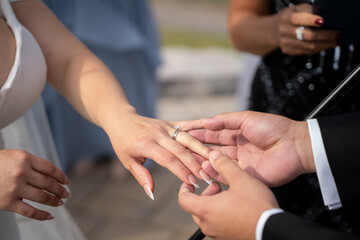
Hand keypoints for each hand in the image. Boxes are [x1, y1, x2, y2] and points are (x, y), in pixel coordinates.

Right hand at [0, 150, 69, 220]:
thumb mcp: (16, 156)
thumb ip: (33, 164)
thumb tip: (53, 176)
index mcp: (25, 158)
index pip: (50, 169)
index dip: (61, 176)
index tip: (66, 182)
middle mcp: (21, 172)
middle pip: (48, 183)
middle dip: (60, 190)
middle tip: (66, 194)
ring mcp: (15, 188)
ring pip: (42, 197)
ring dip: (54, 201)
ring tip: (60, 202)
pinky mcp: (7, 202)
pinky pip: (29, 211)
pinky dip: (42, 215)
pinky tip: (50, 216)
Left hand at [104, 111, 210, 198]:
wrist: (121, 119)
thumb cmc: (123, 143)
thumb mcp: (127, 161)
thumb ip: (142, 176)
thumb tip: (152, 193)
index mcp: (146, 144)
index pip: (168, 160)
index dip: (181, 171)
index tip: (193, 183)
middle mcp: (158, 134)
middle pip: (181, 149)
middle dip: (195, 164)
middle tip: (208, 177)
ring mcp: (165, 126)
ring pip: (187, 137)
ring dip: (201, 149)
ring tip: (214, 160)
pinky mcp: (170, 122)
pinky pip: (187, 124)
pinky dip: (200, 127)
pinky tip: (213, 129)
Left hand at [178, 151, 277, 238]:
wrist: (272, 230)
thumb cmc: (256, 207)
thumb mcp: (241, 179)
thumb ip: (225, 165)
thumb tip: (214, 155)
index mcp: (206, 209)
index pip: (183, 199)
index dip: (185, 188)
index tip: (193, 182)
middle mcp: (208, 224)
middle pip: (195, 207)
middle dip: (203, 194)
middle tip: (217, 186)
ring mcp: (217, 234)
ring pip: (206, 217)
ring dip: (212, 204)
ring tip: (228, 195)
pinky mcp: (227, 238)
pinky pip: (217, 225)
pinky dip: (220, 214)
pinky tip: (236, 207)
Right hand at [181, 111, 314, 186]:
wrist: (295, 145)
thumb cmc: (273, 128)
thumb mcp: (247, 118)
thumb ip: (225, 120)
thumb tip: (204, 120)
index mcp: (237, 134)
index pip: (214, 134)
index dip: (200, 134)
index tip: (184, 133)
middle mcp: (237, 149)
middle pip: (213, 149)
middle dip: (198, 148)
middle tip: (182, 148)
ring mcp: (241, 163)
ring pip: (218, 163)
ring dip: (205, 160)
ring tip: (190, 158)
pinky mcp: (247, 176)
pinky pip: (228, 174)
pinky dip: (216, 172)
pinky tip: (205, 168)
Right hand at [274, 3, 339, 54]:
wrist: (273, 30)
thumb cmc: (289, 17)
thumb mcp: (296, 10)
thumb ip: (310, 12)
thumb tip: (328, 18)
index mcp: (286, 18)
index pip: (301, 19)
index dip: (313, 20)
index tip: (325, 22)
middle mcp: (284, 31)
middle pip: (308, 35)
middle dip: (327, 36)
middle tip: (338, 34)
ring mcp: (285, 42)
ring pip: (309, 46)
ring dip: (326, 44)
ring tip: (336, 41)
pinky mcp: (288, 51)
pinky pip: (307, 52)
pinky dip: (319, 49)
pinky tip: (327, 45)